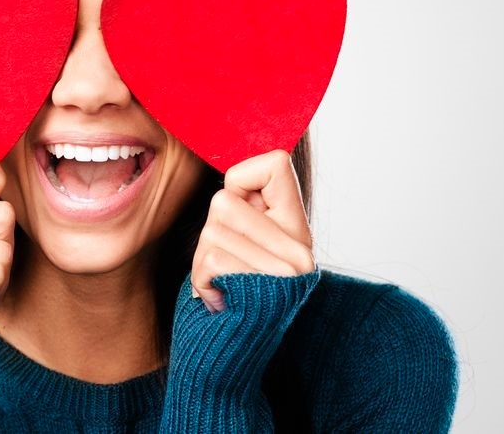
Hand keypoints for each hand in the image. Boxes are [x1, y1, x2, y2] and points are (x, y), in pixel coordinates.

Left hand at [191, 149, 314, 312]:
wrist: (234, 348)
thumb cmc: (230, 288)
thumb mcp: (246, 241)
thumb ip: (245, 204)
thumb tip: (222, 155)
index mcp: (296, 224)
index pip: (274, 161)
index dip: (240, 178)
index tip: (240, 211)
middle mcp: (301, 246)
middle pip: (224, 199)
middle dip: (210, 230)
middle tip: (227, 263)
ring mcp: (287, 270)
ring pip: (212, 229)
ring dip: (202, 258)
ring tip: (223, 282)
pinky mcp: (265, 290)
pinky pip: (211, 260)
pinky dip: (203, 281)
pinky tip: (221, 298)